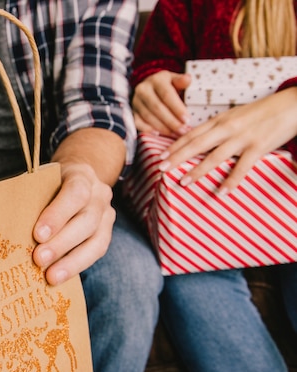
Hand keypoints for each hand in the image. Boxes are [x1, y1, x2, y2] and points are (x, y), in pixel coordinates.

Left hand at [32, 162, 115, 285]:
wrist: (78, 180)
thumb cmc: (51, 183)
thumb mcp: (42, 181)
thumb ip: (34, 198)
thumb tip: (11, 227)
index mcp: (82, 175)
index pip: (75, 193)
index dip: (57, 215)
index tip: (38, 235)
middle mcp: (99, 195)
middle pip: (86, 221)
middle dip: (61, 243)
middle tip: (38, 259)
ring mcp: (106, 215)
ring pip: (96, 241)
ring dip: (71, 262)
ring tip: (50, 277)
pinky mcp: (106, 233)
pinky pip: (95, 253)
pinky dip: (76, 266)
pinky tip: (59, 277)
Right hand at [133, 70, 191, 136]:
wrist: (149, 87)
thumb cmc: (166, 85)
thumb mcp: (174, 80)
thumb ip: (182, 81)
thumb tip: (188, 79)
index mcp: (156, 80)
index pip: (167, 95)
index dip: (177, 108)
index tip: (187, 119)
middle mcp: (143, 89)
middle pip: (157, 108)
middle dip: (171, 121)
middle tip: (183, 130)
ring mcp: (136, 101)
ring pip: (148, 117)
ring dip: (162, 128)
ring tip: (175, 134)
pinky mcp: (132, 111)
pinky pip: (138, 122)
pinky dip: (148, 130)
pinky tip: (159, 134)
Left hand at [158, 87, 296, 192]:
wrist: (291, 105)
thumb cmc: (261, 112)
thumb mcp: (235, 116)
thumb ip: (217, 128)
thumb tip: (198, 140)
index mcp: (220, 120)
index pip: (192, 134)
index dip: (175, 146)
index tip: (161, 156)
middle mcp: (227, 128)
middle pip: (197, 144)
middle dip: (177, 157)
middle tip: (161, 168)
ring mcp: (242, 138)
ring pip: (215, 156)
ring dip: (197, 170)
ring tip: (183, 182)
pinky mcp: (258, 147)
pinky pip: (242, 167)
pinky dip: (231, 181)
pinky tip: (221, 192)